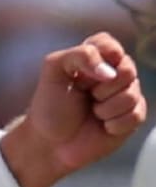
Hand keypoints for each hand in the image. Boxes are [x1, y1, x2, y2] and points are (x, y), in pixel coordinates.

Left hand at [25, 32, 146, 175]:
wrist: (51, 142)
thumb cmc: (50, 106)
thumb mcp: (53, 71)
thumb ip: (78, 56)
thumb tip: (109, 71)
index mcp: (92, 59)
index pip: (109, 44)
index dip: (104, 55)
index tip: (85, 72)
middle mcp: (112, 74)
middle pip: (127, 68)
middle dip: (103, 86)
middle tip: (86, 94)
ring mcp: (125, 96)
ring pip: (132, 93)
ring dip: (106, 107)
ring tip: (92, 111)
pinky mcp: (132, 118)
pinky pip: (136, 114)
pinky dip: (114, 122)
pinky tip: (102, 125)